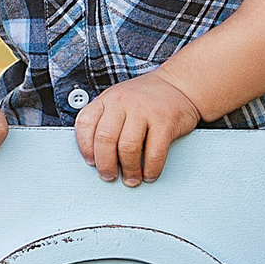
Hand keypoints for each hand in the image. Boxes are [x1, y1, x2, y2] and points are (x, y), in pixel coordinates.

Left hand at [73, 72, 202, 185]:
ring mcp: (144, 110)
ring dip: (129, 170)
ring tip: (131, 179)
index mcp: (107, 99)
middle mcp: (123, 102)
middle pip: (105, 139)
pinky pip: (154, 152)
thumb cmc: (146, 99)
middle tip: (109, 177)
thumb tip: (96, 157)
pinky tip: (149, 174)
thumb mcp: (119, 101)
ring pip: (128, 148)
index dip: (85, 147)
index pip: (85, 123)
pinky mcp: (165, 122)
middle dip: (105, 165)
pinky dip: (151, 169)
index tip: (91, 162)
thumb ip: (105, 121)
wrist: (179, 85)